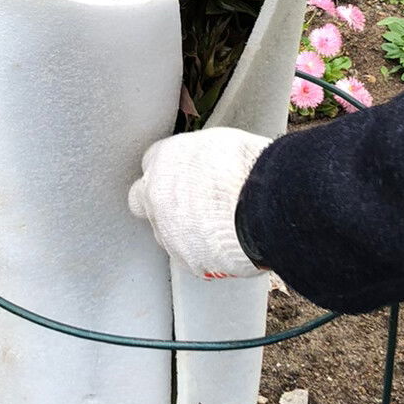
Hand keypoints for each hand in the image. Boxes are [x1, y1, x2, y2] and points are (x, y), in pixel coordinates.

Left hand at [128, 128, 271, 279]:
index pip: (151, 162)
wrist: (260, 207)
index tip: (184, 174)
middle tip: (190, 203)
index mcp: (164, 161)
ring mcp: (168, 231)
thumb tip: (210, 162)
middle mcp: (157, 196)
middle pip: (142, 201)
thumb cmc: (248, 169)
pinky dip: (206, 253)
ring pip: (165, 233)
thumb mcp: (222, 142)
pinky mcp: (187, 260)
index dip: (170, 170)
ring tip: (218, 226)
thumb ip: (203, 157)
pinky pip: (191, 257)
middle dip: (159, 203)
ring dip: (184, 231)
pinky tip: (228, 244)